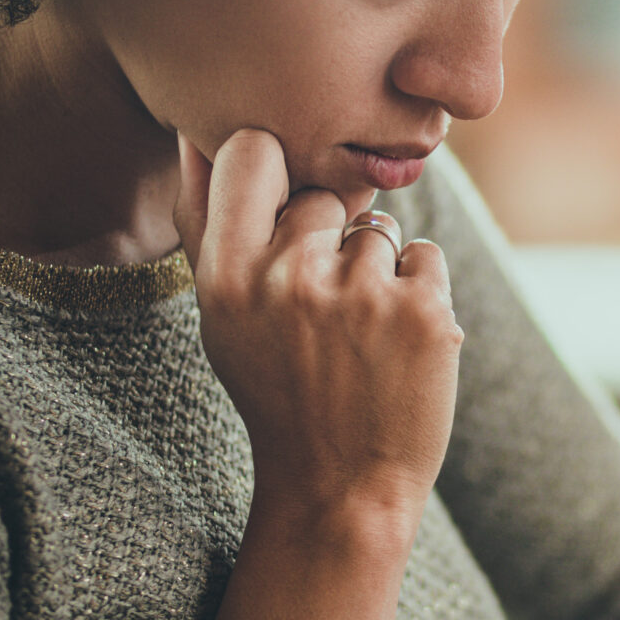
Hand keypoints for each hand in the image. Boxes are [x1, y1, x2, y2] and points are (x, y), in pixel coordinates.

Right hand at [176, 130, 462, 619]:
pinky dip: (420, 294)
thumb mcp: (222, 318)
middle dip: (329, 242)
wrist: (340, 486)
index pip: (251, 149)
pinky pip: (425, 256)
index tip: (279, 208)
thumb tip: (194, 132)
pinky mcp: (424, 312)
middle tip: (322, 317)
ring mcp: (361, 294)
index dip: (274, 168)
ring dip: (377, 273)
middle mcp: (289, 278)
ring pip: (379, 230)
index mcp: (226, 277)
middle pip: (324, 197)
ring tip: (358, 341)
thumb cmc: (277, 393)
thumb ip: (208, 225)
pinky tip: (395, 346)